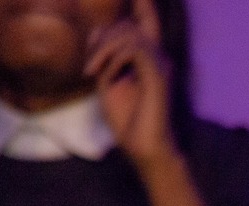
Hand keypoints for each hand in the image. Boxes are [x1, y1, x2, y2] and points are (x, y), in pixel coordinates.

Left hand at [89, 0, 174, 170]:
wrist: (143, 148)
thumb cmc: (127, 119)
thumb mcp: (107, 80)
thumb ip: (104, 55)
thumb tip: (99, 32)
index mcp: (148, 57)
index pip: (147, 18)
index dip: (142, 2)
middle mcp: (158, 57)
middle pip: (128, 25)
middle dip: (101, 39)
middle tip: (88, 67)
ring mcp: (160, 66)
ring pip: (130, 34)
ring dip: (103, 50)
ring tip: (92, 72)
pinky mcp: (158, 76)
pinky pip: (133, 49)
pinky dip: (113, 58)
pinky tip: (105, 75)